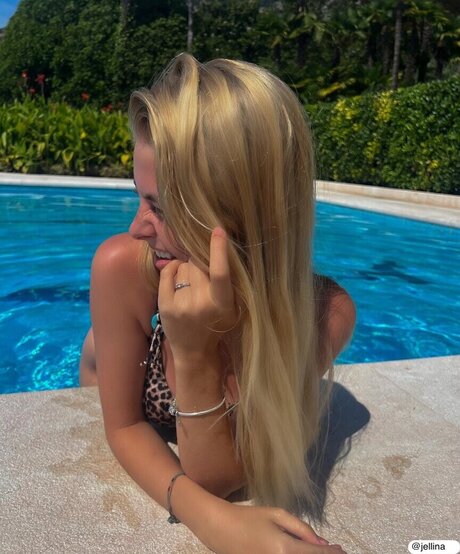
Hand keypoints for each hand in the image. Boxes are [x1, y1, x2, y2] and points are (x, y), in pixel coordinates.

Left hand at [158, 227, 237, 362]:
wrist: (195, 352)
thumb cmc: (217, 324)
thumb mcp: (232, 307)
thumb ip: (228, 283)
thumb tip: (217, 248)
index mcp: (222, 303)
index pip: (220, 271)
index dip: (219, 249)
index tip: (218, 230)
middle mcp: (201, 303)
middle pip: (198, 264)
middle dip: (199, 264)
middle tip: (202, 277)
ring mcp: (181, 305)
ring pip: (183, 267)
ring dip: (187, 269)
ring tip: (191, 285)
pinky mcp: (165, 305)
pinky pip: (168, 272)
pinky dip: (172, 269)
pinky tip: (177, 278)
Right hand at [202, 503, 346, 553]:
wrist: (221, 530)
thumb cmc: (249, 517)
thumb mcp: (276, 514)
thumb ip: (301, 528)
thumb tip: (321, 542)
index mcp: (285, 547)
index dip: (332, 553)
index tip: (342, 550)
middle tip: (336, 551)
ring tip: (319, 550)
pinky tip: (303, 551)